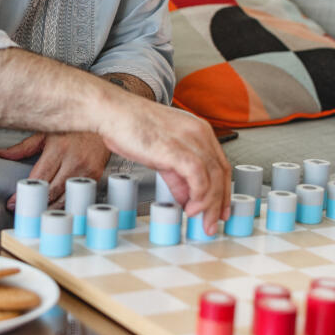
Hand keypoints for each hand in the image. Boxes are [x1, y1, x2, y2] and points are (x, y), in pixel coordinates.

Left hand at [0, 132, 110, 207]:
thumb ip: (23, 147)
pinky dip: (67, 204)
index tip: (14, 202)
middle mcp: (74, 160)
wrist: (101, 121)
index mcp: (58, 148)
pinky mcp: (96, 176)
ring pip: (66, 198)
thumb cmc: (72, 127)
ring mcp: (87, 170)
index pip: (39, 178)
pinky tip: (57, 208)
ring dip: (51, 209)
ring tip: (38, 214)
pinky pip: (79, 196)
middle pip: (52, 191)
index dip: (25, 193)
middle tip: (24, 211)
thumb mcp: (45, 133)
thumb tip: (1, 154)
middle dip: (36, 204)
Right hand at [97, 98, 230, 234]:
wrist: (111, 112)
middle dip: (219, 203)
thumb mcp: (161, 152)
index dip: (223, 190)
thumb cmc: (130, 127)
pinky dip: (198, 196)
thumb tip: (186, 197)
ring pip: (214, 177)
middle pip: (222, 173)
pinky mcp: (176, 150)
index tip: (219, 209)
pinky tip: (189, 207)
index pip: (221, 164)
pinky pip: (199, 177)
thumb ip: (177, 175)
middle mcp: (199, 133)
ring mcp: (189, 140)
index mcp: (198, 130)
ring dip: (209, 205)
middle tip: (212, 222)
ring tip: (198, 219)